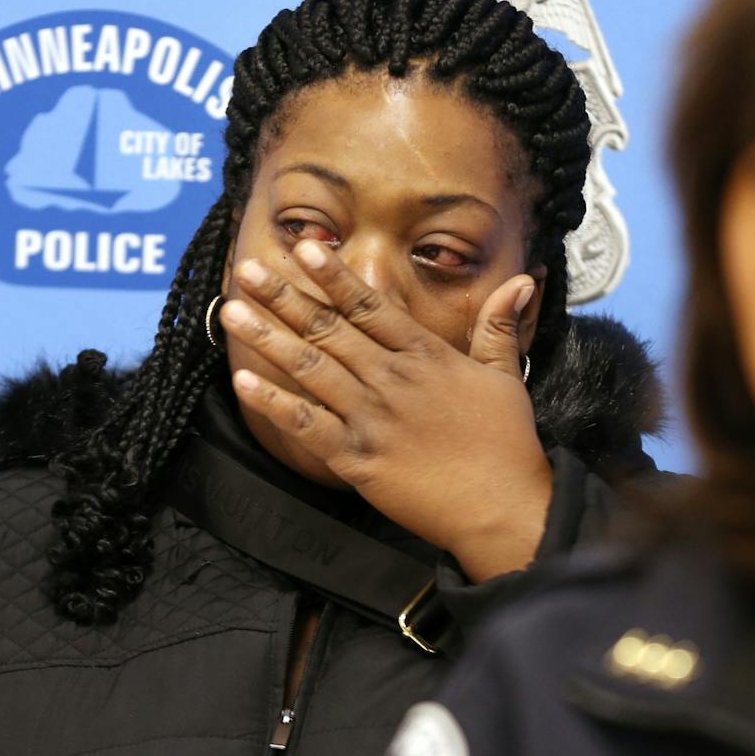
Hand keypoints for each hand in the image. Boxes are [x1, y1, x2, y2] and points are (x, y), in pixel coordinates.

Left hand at [221, 243, 552, 581]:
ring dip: (268, 337)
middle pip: (330, 329)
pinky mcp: (357, 459)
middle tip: (248, 269)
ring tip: (233, 310)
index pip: (371, 306)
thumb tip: (522, 279)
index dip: (334, 276)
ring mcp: (372, 419)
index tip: (304, 248)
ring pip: (311, 368)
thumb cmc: (507, 444)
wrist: (501, 507)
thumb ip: (499, 326)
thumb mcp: (507, 377)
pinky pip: (307, 426)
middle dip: (285, 296)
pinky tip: (244, 381)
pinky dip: (275, 403)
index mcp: (427, 356)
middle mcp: (393, 380)